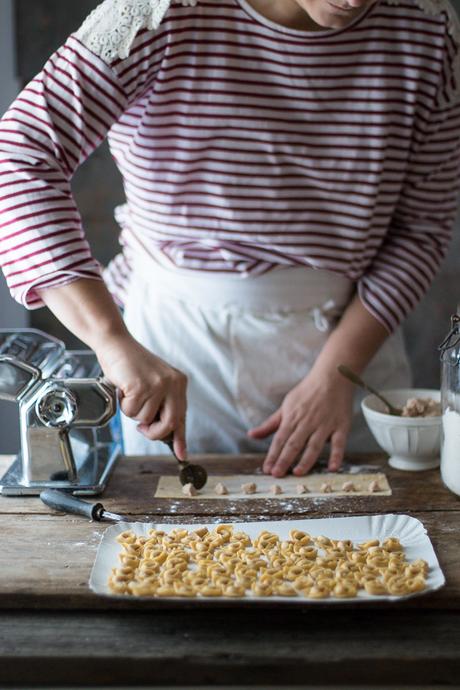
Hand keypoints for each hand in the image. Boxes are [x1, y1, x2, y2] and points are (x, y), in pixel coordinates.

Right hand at [96, 333, 187, 459]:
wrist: (116, 344)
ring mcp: (158, 384)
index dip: (181, 437)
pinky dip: (123, 404)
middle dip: (154, 432)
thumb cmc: (131, 366)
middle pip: (169, 423)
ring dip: (133, 412)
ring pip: (145, 419)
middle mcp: (173, 383)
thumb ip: (161, 404)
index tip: (182, 454)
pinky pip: (132, 411)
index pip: (181, 416)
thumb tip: (167, 434)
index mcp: (179, 382)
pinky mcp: (141, 386)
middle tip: (142, 429)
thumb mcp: (153, 384)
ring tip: (130, 393)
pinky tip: (123, 389)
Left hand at [247, 368, 353, 476]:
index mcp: (292, 418)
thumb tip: (251, 435)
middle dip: (284, 460)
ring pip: (314, 445)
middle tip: (277, 475)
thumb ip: (269, 424)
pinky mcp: (341, 427)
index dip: (273, 455)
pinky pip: (339, 443)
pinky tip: (332, 468)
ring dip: (306, 460)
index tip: (266, 469)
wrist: (332, 376)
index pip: (280, 439)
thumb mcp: (285, 406)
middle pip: (294, 443)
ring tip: (298, 473)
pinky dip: (336, 455)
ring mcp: (324, 425)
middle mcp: (307, 422)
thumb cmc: (307, 392)